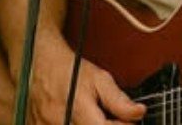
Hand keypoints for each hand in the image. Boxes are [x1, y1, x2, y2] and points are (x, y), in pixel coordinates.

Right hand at [28, 45, 145, 124]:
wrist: (42, 62)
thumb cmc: (71, 70)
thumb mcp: (100, 78)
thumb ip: (119, 100)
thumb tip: (138, 113)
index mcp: (77, 108)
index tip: (127, 121)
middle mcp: (60, 121)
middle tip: (109, 119)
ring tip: (93, 117)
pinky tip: (78, 120)